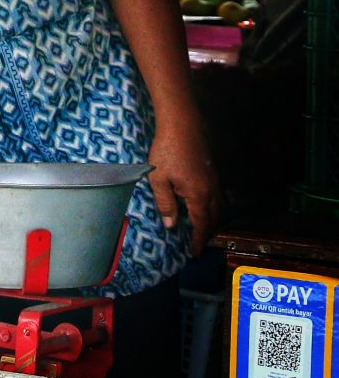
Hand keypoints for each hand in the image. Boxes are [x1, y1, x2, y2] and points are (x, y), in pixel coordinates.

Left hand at [147, 125, 219, 255]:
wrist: (182, 125)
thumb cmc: (166, 151)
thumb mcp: (159, 179)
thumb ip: (166, 203)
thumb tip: (171, 225)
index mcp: (198, 195)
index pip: (201, 225)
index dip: (198, 240)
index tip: (194, 253)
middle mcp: (211, 190)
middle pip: (213, 218)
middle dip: (206, 234)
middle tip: (198, 245)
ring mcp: (214, 179)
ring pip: (218, 207)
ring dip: (211, 221)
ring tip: (201, 230)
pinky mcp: (212, 171)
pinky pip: (217, 196)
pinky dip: (212, 208)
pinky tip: (202, 207)